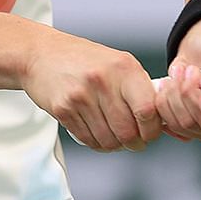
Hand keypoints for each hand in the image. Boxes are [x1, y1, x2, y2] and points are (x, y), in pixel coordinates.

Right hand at [21, 31, 163, 151]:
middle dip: (133, 143)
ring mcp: (81, 96)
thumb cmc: (82, 60)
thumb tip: (160, 120)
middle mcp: (103, 80)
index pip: (148, 111)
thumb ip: (139, 88)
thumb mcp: (116, 63)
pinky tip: (97, 134)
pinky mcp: (63, 109)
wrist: (39, 54)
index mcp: (123, 68)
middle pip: (128, 131)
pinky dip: (96, 143)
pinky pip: (87, 139)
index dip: (152, 129)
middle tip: (133, 141)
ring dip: (114, 145)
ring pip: (108, 139)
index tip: (150, 133)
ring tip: (113, 137)